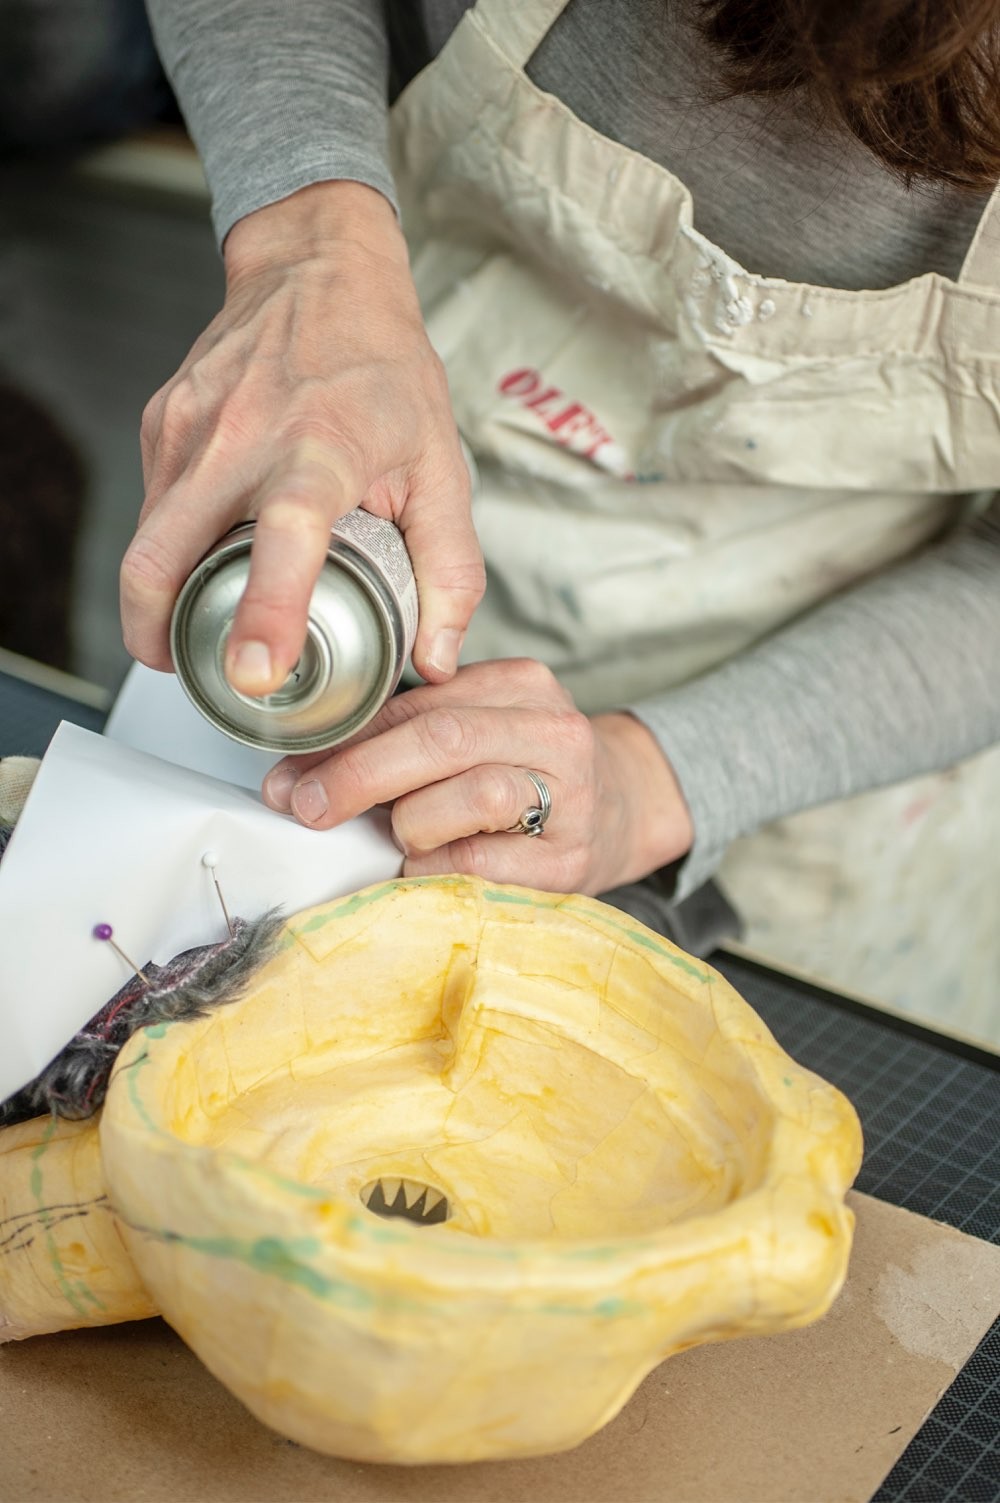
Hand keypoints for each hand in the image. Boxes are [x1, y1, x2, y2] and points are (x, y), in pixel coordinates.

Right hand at [121, 181, 484, 693]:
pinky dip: (172, 545)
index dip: (265, 610)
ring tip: (204, 622)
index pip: (282, 536)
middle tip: (195, 673)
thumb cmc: (382, 366)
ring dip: (162, 596)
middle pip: (163, 556)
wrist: (319, 270)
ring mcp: (186, 428)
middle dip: (160, 633)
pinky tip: (212, 550)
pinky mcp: (159, 423)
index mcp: (319, 447)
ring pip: (146, 540)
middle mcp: (239, 437)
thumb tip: (437, 656)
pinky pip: (151, 507)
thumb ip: (449, 568)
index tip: (255, 669)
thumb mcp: (440, 465)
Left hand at [260, 658, 693, 894]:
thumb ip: (412, 735)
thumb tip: (305, 771)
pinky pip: (483, 864)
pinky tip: (427, 870)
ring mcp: (571, 796)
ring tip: (400, 840)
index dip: (344, 740)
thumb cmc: (530, 775)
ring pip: (470, 796)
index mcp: (521, 685)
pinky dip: (437, 870)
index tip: (290, 773)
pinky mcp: (572, 860)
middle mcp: (553, 730)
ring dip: (410, 825)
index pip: (416, 703)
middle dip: (357, 776)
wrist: (629, 811)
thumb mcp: (481, 733)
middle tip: (306, 807)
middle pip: (439, 741)